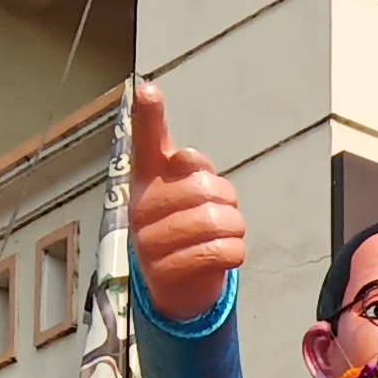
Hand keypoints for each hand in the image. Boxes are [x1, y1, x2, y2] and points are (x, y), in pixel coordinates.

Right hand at [124, 84, 244, 325]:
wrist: (178, 288)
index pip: (147, 142)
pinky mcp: (164, 272)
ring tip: (223, 235)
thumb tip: (186, 159)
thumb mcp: (190, 194)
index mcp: (149, 179)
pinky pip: (221, 251)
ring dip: (234, 228)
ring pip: (217, 221)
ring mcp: (148, 241)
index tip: (148, 90)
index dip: (150, 116)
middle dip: (228, 201)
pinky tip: (225, 255)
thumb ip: (191, 170)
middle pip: (206, 188)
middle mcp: (141, 205)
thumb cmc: (189, 229)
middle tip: (223, 213)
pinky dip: (235, 253)